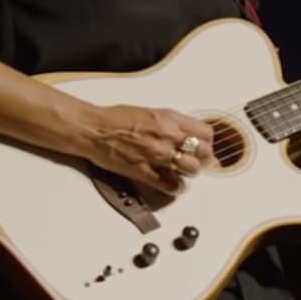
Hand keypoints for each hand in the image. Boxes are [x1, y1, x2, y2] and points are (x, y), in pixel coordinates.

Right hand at [80, 105, 214, 195]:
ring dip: (189, 173)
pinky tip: (170, 184)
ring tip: (181, 172)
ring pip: (191, 170)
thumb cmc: (115, 119)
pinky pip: (171, 185)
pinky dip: (174, 187)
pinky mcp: (144, 172)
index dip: (206, 142)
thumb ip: (170, 123)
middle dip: (202, 159)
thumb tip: (186, 132)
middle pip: (203, 153)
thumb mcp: (150, 112)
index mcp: (168, 118)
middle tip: (194, 161)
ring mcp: (156, 155)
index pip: (206, 132)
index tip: (202, 146)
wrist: (93, 129)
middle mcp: (166, 136)